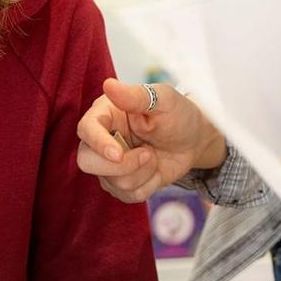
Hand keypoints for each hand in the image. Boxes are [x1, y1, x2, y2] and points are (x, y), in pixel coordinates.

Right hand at [76, 79, 226, 202]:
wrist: (194, 139)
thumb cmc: (178, 113)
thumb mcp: (164, 99)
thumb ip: (136, 96)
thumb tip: (109, 85)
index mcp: (107, 113)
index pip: (86, 129)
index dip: (98, 144)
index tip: (118, 154)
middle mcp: (102, 139)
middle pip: (87, 161)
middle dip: (120, 166)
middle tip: (148, 154)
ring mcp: (109, 164)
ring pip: (111, 182)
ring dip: (142, 173)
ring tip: (154, 156)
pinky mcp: (121, 183)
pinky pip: (127, 195)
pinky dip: (148, 185)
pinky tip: (154, 169)